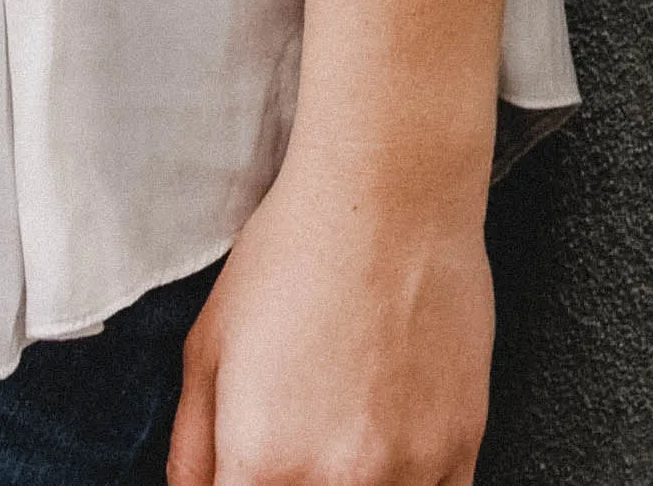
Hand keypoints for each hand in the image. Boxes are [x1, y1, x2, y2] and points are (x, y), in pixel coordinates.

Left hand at [167, 146, 494, 485]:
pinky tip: (387, 444)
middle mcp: (337, 482)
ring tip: (342, 432)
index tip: (248, 469)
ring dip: (350, 483)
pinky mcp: (460, 447)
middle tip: (295, 440)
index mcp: (262, 464)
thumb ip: (192, 447)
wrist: (387, 195)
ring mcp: (406, 471)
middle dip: (292, 480)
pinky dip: (406, 484)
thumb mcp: (208, 344)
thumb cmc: (296, 252)